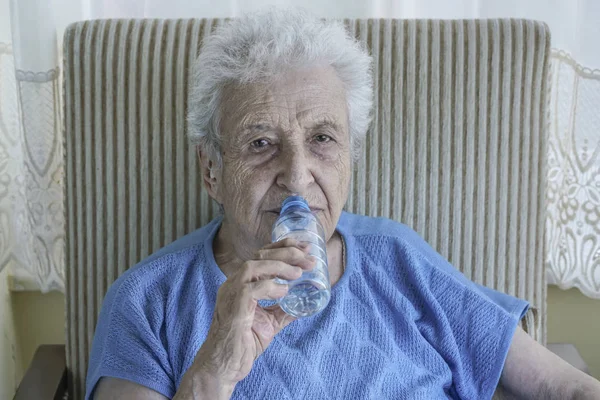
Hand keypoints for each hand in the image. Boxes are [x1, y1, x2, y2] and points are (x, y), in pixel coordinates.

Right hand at [194, 239, 314, 387]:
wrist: (223, 368)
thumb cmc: (242, 344)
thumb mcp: (270, 323)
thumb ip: (284, 310)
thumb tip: (307, 303)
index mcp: (241, 284)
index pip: (261, 256)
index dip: (283, 247)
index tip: (304, 248)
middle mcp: (233, 284)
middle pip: (259, 256)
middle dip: (287, 253)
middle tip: (309, 258)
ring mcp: (230, 295)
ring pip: (253, 266)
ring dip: (279, 266)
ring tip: (298, 273)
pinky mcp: (233, 309)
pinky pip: (251, 290)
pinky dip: (269, 286)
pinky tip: (283, 291)